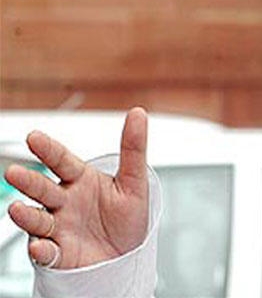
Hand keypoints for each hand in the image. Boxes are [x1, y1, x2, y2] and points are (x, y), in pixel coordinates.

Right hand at [4, 107, 148, 268]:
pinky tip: (39, 246)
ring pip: (37, 219)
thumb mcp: (134, 182)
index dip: (48, 149)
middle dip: (28, 181)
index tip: (34, 137)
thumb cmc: (127, 218)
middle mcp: (64, 202)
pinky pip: (46, 252)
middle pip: (42, 188)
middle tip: (14, 172)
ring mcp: (58, 227)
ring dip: (26, 215)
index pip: (61, 161)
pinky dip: (41, 250)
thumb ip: (133, 148)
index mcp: (80, 180)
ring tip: (17, 208)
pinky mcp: (59, 254)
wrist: (128, 257)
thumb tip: (138, 113)